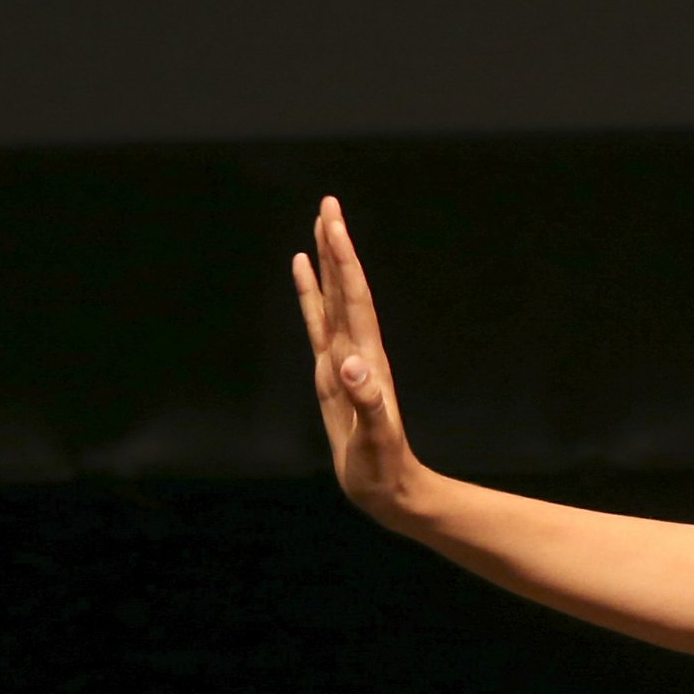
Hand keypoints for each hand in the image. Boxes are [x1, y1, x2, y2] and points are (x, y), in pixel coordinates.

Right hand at [290, 196, 425, 521]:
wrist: (389, 490)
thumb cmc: (382, 468)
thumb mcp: (374, 439)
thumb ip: (367, 403)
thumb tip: (352, 366)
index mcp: (366, 360)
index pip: (354, 299)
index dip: (344, 260)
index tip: (333, 223)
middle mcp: (356, 352)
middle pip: (346, 288)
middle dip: (337, 246)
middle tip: (329, 203)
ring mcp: (344, 361)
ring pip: (332, 301)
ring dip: (326, 264)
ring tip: (318, 226)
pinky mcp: (331, 375)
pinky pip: (317, 326)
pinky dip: (311, 297)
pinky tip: (304, 275)